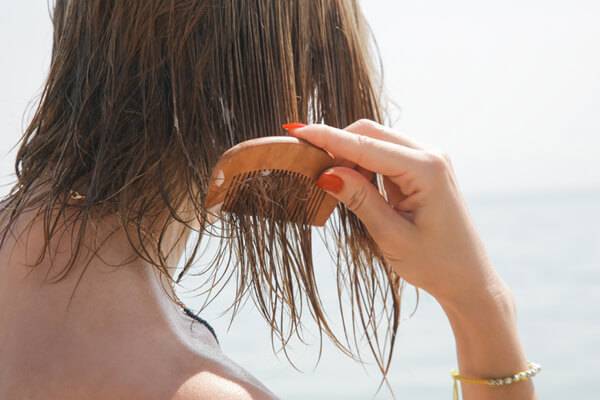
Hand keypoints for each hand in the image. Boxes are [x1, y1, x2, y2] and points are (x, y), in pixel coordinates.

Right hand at [285, 119, 509, 308]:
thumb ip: (359, 199)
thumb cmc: (435, 263)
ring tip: (332, 184)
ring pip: (376, 141)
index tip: (296, 131)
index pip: (366, 144)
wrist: (467, 278)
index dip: (328, 137)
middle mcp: (430, 155)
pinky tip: (353, 186)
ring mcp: (428, 159)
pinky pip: (385, 155)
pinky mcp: (423, 169)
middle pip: (371, 133)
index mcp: (427, 169)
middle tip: (310, 168)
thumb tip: (326, 173)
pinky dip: (363, 165)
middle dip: (337, 145)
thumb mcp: (391, 235)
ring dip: (349, 156)